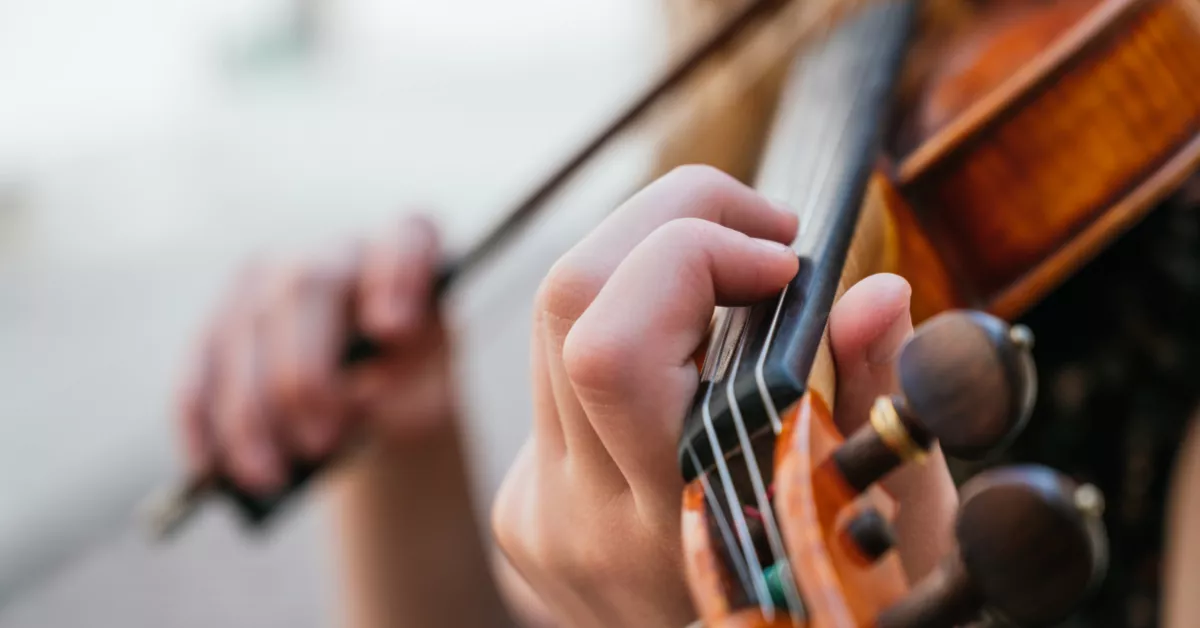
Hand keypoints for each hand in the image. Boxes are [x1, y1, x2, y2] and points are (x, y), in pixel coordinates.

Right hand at [175, 215, 449, 493]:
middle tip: (320, 441)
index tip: (394, 328)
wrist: (377, 398)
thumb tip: (360, 404)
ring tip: (270, 478)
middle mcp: (335, 254)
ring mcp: (268, 281)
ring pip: (243, 333)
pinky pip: (198, 371)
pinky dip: (201, 423)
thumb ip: (412, 396)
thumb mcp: (429, 394)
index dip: (399, 273)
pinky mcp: (221, 323)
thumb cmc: (410, 386)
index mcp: (405, 253)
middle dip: (305, 371)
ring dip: (249, 415)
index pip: (409, 237)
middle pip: (307, 288)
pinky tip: (209, 469)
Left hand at [491, 165, 956, 626]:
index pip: (616, 346)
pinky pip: (551, 376)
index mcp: (683, 521)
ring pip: (551, 321)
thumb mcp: (895, 517)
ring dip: (644, 263)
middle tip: (761, 233)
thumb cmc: (838, 609)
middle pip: (567, 297)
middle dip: (668, 217)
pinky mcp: (524, 506)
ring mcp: (542, 511)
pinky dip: (624, 330)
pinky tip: (687, 362)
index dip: (695, 254)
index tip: (787, 262)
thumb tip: (873, 295)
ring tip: (731, 277)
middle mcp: (587, 516)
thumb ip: (879, 400)